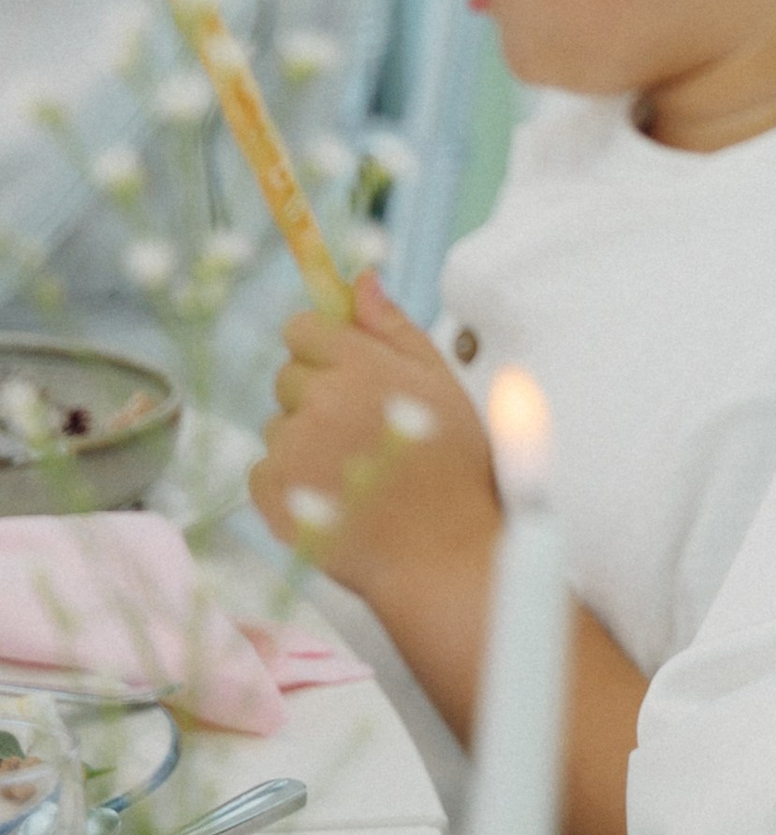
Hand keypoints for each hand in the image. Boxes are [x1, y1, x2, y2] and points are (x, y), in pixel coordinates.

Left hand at [249, 271, 499, 604]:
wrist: (442, 554)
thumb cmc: (453, 467)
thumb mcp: (441, 384)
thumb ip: (395, 328)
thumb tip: (358, 280)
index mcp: (362, 366)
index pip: (302, 328)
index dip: (322, 346)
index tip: (345, 370)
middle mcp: (320, 401)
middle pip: (288, 376)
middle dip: (316, 395)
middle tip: (362, 432)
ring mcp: (291, 450)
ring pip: (278, 425)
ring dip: (305, 440)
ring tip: (355, 471)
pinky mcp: (272, 494)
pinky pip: (264, 469)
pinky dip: (290, 481)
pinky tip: (332, 496)